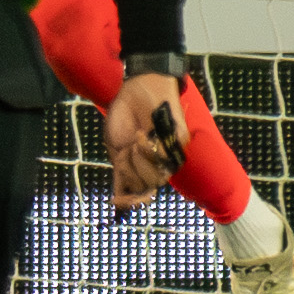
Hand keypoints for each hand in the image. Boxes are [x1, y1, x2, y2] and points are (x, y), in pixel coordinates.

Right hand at [103, 68, 186, 205]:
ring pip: (157, 175)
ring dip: (140, 159)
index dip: (130, 200)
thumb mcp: (114, 146)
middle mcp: (156, 163)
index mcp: (139, 165)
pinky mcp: (178, 143)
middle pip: (146, 185)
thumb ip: (120, 171)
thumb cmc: (123, 116)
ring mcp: (169, 154)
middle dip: (132, 170)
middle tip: (126, 150)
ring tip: (136, 138)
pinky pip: (165, 158)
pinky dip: (149, 147)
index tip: (118, 202)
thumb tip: (120, 197)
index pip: (139, 191)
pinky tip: (141, 135)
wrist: (135, 91)